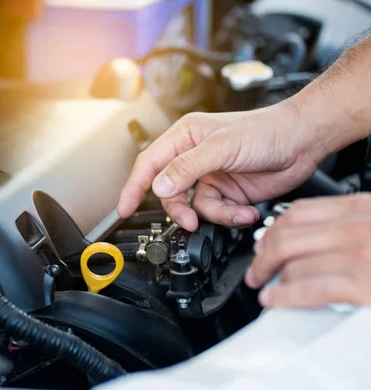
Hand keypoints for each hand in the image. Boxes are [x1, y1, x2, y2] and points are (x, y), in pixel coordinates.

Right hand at [117, 102, 323, 231]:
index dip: (133, 187)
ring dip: (214, 214)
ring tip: (235, 210)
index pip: (149, 164)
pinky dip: (231, 216)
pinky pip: (217, 213)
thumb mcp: (222, 147)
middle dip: (180, 209)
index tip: (124, 209)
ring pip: (194, 207)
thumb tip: (159, 186)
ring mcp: (211, 177)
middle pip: (169, 193)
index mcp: (184, 138)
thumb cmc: (266, 130)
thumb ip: (187, 168)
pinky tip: (247, 210)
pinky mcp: (228, 193)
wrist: (304, 141)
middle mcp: (194, 158)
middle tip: (189, 220)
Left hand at [246, 194, 370, 307]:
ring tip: (262, 287)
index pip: (299, 212)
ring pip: (293, 265)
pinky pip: (310, 290)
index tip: (263, 243)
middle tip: (255, 270)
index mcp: (360, 207)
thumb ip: (351, 222)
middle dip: (262, 258)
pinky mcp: (362, 287)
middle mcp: (355, 228)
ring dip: (270, 279)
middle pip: (287, 239)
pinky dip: (284, 296)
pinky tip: (273, 299)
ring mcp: (358, 256)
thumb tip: (319, 234)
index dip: (272, 231)